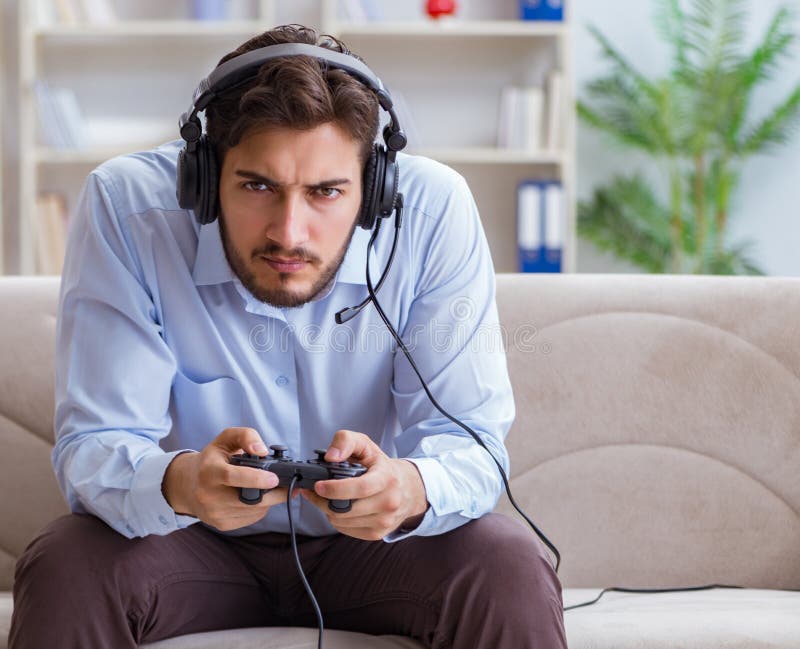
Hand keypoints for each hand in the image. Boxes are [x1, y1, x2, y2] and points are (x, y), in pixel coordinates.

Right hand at [162, 427, 293, 530]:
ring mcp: (215, 513)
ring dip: (269, 500)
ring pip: (255, 510)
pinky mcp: (222, 525)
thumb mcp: (225, 439)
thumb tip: (262, 450)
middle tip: (289, 484)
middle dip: (274, 493)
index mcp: (209, 471)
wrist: (189, 485)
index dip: (256, 479)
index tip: (274, 478)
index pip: (232, 476)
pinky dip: (260, 508)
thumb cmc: (211, 460)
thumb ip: (246, 436)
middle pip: (250, 499)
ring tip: (268, 487)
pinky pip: (252, 518)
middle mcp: (209, 495)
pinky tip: (255, 497)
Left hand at [300, 429, 428, 540]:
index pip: (360, 488)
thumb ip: (346, 441)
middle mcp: (389, 502)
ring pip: (342, 522)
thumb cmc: (382, 467)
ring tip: (326, 498)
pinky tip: (339, 508)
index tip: (318, 486)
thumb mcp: (366, 445)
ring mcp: (384, 521)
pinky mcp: (377, 533)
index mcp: (387, 479)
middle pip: (346, 509)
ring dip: (328, 510)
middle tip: (315, 491)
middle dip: (323, 501)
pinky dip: (337, 519)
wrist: (408, 489)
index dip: (336, 489)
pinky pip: (346, 530)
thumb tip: (331, 457)